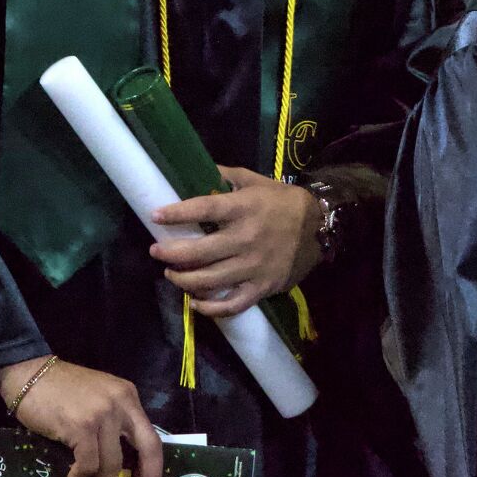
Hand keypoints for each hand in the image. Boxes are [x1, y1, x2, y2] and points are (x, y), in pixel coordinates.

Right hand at [0, 356, 162, 476]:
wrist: (28, 374)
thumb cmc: (59, 388)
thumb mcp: (98, 398)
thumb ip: (113, 421)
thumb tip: (120, 463)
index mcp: (127, 396)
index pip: (151, 436)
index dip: (154, 466)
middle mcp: (120, 403)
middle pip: (146, 448)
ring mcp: (101, 414)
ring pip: (112, 463)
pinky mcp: (80, 426)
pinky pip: (87, 464)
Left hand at [148, 166, 320, 317]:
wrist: (320, 228)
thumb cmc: (283, 201)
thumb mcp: (256, 180)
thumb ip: (225, 176)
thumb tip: (196, 169)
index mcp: (244, 208)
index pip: (204, 209)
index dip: (177, 213)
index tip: (155, 215)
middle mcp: (246, 238)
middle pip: (199, 251)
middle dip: (170, 253)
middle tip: (156, 251)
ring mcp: (253, 266)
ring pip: (210, 280)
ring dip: (183, 280)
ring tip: (170, 274)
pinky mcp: (262, 287)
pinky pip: (232, 304)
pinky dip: (210, 308)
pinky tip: (195, 303)